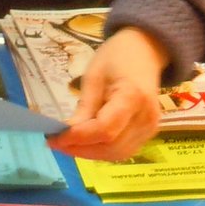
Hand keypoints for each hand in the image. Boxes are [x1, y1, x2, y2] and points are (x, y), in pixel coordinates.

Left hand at [48, 26, 167, 160]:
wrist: (145, 52)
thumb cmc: (117, 57)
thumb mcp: (94, 76)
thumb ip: (84, 107)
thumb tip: (66, 133)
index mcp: (133, 97)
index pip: (105, 130)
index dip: (78, 138)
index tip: (54, 138)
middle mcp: (147, 118)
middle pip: (111, 147)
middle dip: (80, 149)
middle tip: (56, 143)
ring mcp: (150, 128)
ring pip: (117, 154)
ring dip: (90, 153)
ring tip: (68, 144)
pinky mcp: (148, 133)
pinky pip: (123, 151)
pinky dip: (102, 151)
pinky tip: (86, 143)